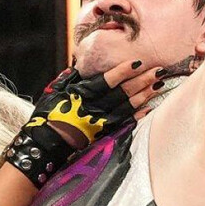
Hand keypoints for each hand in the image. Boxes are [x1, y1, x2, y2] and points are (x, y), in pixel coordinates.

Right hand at [5, 60, 160, 185]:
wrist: (45, 143)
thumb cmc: (48, 114)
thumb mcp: (55, 91)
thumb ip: (71, 77)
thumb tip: (82, 62)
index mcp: (81, 94)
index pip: (106, 81)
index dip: (123, 71)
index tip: (138, 62)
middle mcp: (94, 108)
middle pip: (122, 93)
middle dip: (142, 81)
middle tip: (159, 70)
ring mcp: (100, 122)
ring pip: (127, 107)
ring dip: (144, 95)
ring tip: (158, 84)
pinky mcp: (103, 133)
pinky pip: (124, 123)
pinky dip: (137, 115)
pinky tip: (149, 107)